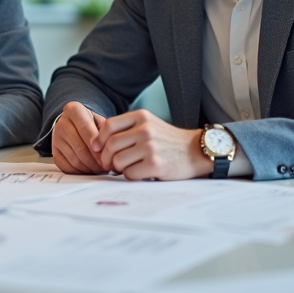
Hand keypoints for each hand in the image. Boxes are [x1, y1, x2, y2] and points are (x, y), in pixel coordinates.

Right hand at [52, 101, 106, 174]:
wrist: (74, 125)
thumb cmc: (91, 124)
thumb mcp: (99, 121)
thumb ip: (106, 133)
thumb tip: (108, 151)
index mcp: (73, 110)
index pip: (85, 129)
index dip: (97, 145)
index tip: (105, 155)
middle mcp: (61, 123)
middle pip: (79, 147)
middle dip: (95, 160)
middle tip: (106, 166)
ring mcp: (56, 138)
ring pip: (74, 159)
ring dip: (89, 168)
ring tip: (100, 168)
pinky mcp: (54, 152)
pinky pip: (67, 167)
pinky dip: (80, 172)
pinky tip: (89, 170)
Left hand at [92, 109, 212, 180]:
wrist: (196, 151)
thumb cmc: (169, 141)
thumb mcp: (149, 124)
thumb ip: (127, 129)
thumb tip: (97, 144)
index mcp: (141, 116)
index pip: (108, 126)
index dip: (99, 140)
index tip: (98, 149)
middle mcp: (145, 129)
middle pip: (110, 145)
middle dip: (105, 158)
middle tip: (109, 165)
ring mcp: (150, 146)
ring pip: (118, 160)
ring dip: (118, 168)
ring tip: (128, 168)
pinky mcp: (156, 164)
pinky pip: (130, 173)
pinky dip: (131, 176)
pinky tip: (140, 172)